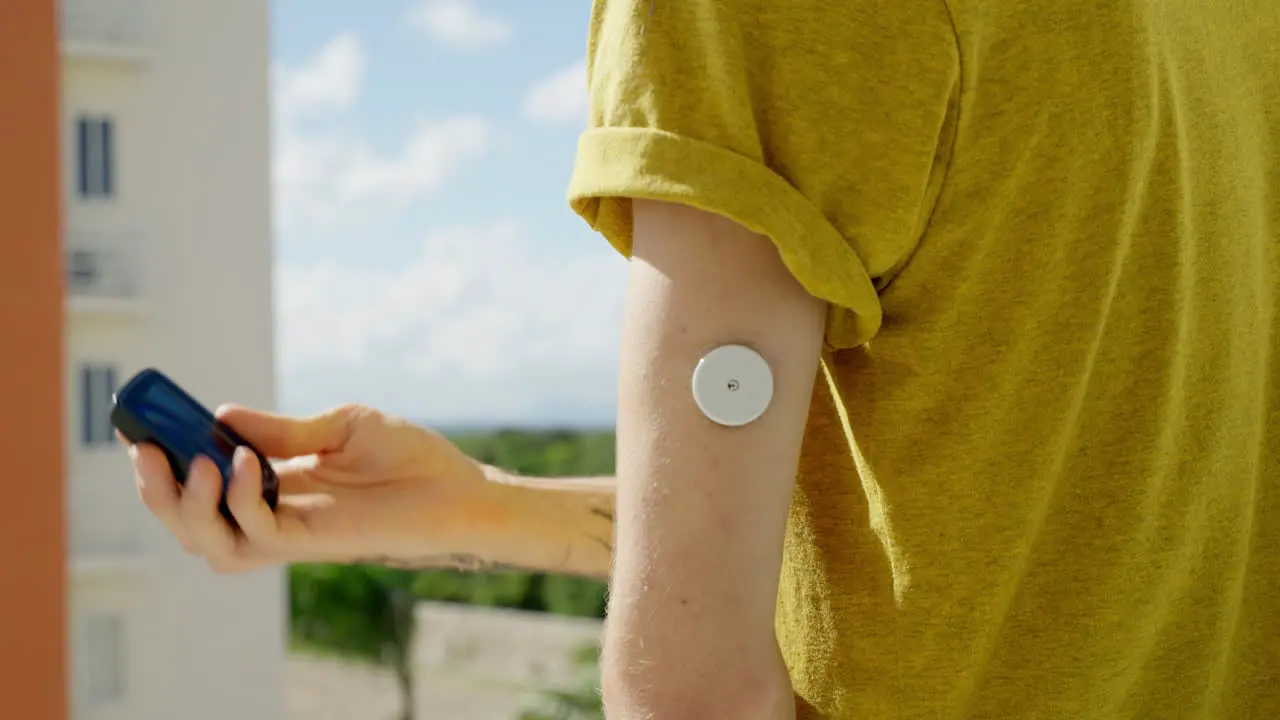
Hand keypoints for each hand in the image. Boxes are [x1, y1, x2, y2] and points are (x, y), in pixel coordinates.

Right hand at [125, 403, 494, 572]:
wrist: (461, 490)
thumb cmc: (411, 458)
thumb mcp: (342, 426)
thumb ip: (282, 430)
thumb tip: (221, 416)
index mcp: (277, 483)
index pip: (205, 481)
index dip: (168, 461)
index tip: (141, 427)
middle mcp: (276, 513)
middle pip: (192, 522)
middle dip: (158, 491)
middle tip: (145, 452)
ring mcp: (293, 533)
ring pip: (212, 544)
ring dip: (189, 507)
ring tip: (194, 463)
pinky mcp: (315, 544)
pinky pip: (257, 535)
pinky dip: (241, 501)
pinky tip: (248, 463)